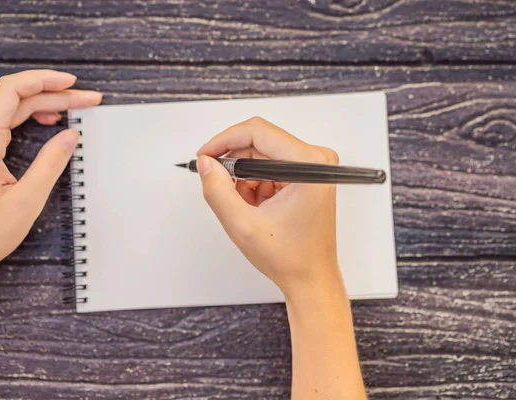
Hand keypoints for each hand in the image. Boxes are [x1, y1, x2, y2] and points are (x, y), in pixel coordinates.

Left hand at [0, 69, 101, 326]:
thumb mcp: (27, 202)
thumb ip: (51, 162)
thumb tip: (71, 135)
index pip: (13, 90)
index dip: (46, 81)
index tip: (73, 85)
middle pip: (8, 95)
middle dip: (48, 94)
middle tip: (81, 102)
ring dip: (28, 101)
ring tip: (58, 112)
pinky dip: (9, 111)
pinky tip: (26, 122)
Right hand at [198, 117, 365, 398]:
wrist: (311, 279)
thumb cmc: (290, 257)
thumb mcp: (242, 225)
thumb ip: (218, 190)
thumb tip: (206, 163)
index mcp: (309, 164)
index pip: (257, 132)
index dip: (225, 140)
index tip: (206, 155)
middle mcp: (315, 160)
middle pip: (259, 143)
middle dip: (234, 165)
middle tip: (218, 187)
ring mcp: (312, 168)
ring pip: (261, 156)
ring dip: (243, 178)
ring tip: (243, 207)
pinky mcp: (305, 176)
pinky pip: (269, 168)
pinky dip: (254, 185)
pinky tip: (254, 208)